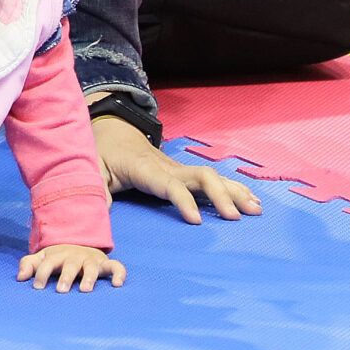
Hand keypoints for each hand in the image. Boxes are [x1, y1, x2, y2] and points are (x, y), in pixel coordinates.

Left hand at [17, 244, 125, 292]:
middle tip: (61, 290)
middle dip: (66, 277)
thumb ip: (29, 264)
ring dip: (89, 277)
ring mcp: (91, 259)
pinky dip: (119, 273)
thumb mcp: (43, 258)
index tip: (36, 287)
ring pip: (92, 267)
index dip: (41, 273)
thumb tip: (20, 277)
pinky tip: (117, 285)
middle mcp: (75, 257)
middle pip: (70, 265)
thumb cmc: (58, 258)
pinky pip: (116, 266)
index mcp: (58, 255)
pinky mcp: (105, 263)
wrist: (81, 243)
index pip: (48, 263)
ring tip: (85, 290)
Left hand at [95, 115, 259, 223]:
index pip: (170, 185)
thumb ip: (95, 193)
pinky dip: (233, 188)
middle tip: (237, 217)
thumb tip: (93, 217)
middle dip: (221, 195)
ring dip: (234, 191)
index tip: (197, 220)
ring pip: (211, 176)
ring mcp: (179, 168)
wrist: (113, 129)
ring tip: (256, 210)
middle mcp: (168, 167)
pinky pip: (212, 179)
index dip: (184, 200)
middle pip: (201, 176)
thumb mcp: (93, 170)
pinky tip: (250, 200)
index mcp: (145, 170)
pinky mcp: (184, 172)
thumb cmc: (104, 154)